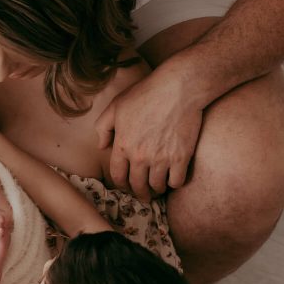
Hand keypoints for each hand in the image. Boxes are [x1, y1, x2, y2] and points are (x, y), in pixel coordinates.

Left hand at [95, 67, 203, 199]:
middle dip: (139, 192)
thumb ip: (103, 127)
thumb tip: (102, 146)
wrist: (177, 89)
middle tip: (144, 195)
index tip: (126, 186)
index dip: (121, 184)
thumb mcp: (116, 106)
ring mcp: (161, 159)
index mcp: (123, 145)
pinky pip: (176, 182)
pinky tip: (173, 178)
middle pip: (137, 185)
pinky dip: (174, 183)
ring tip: (158, 188)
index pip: (117, 175)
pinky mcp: (181, 158)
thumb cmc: (146, 93)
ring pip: (157, 186)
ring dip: (157, 189)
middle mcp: (140, 156)